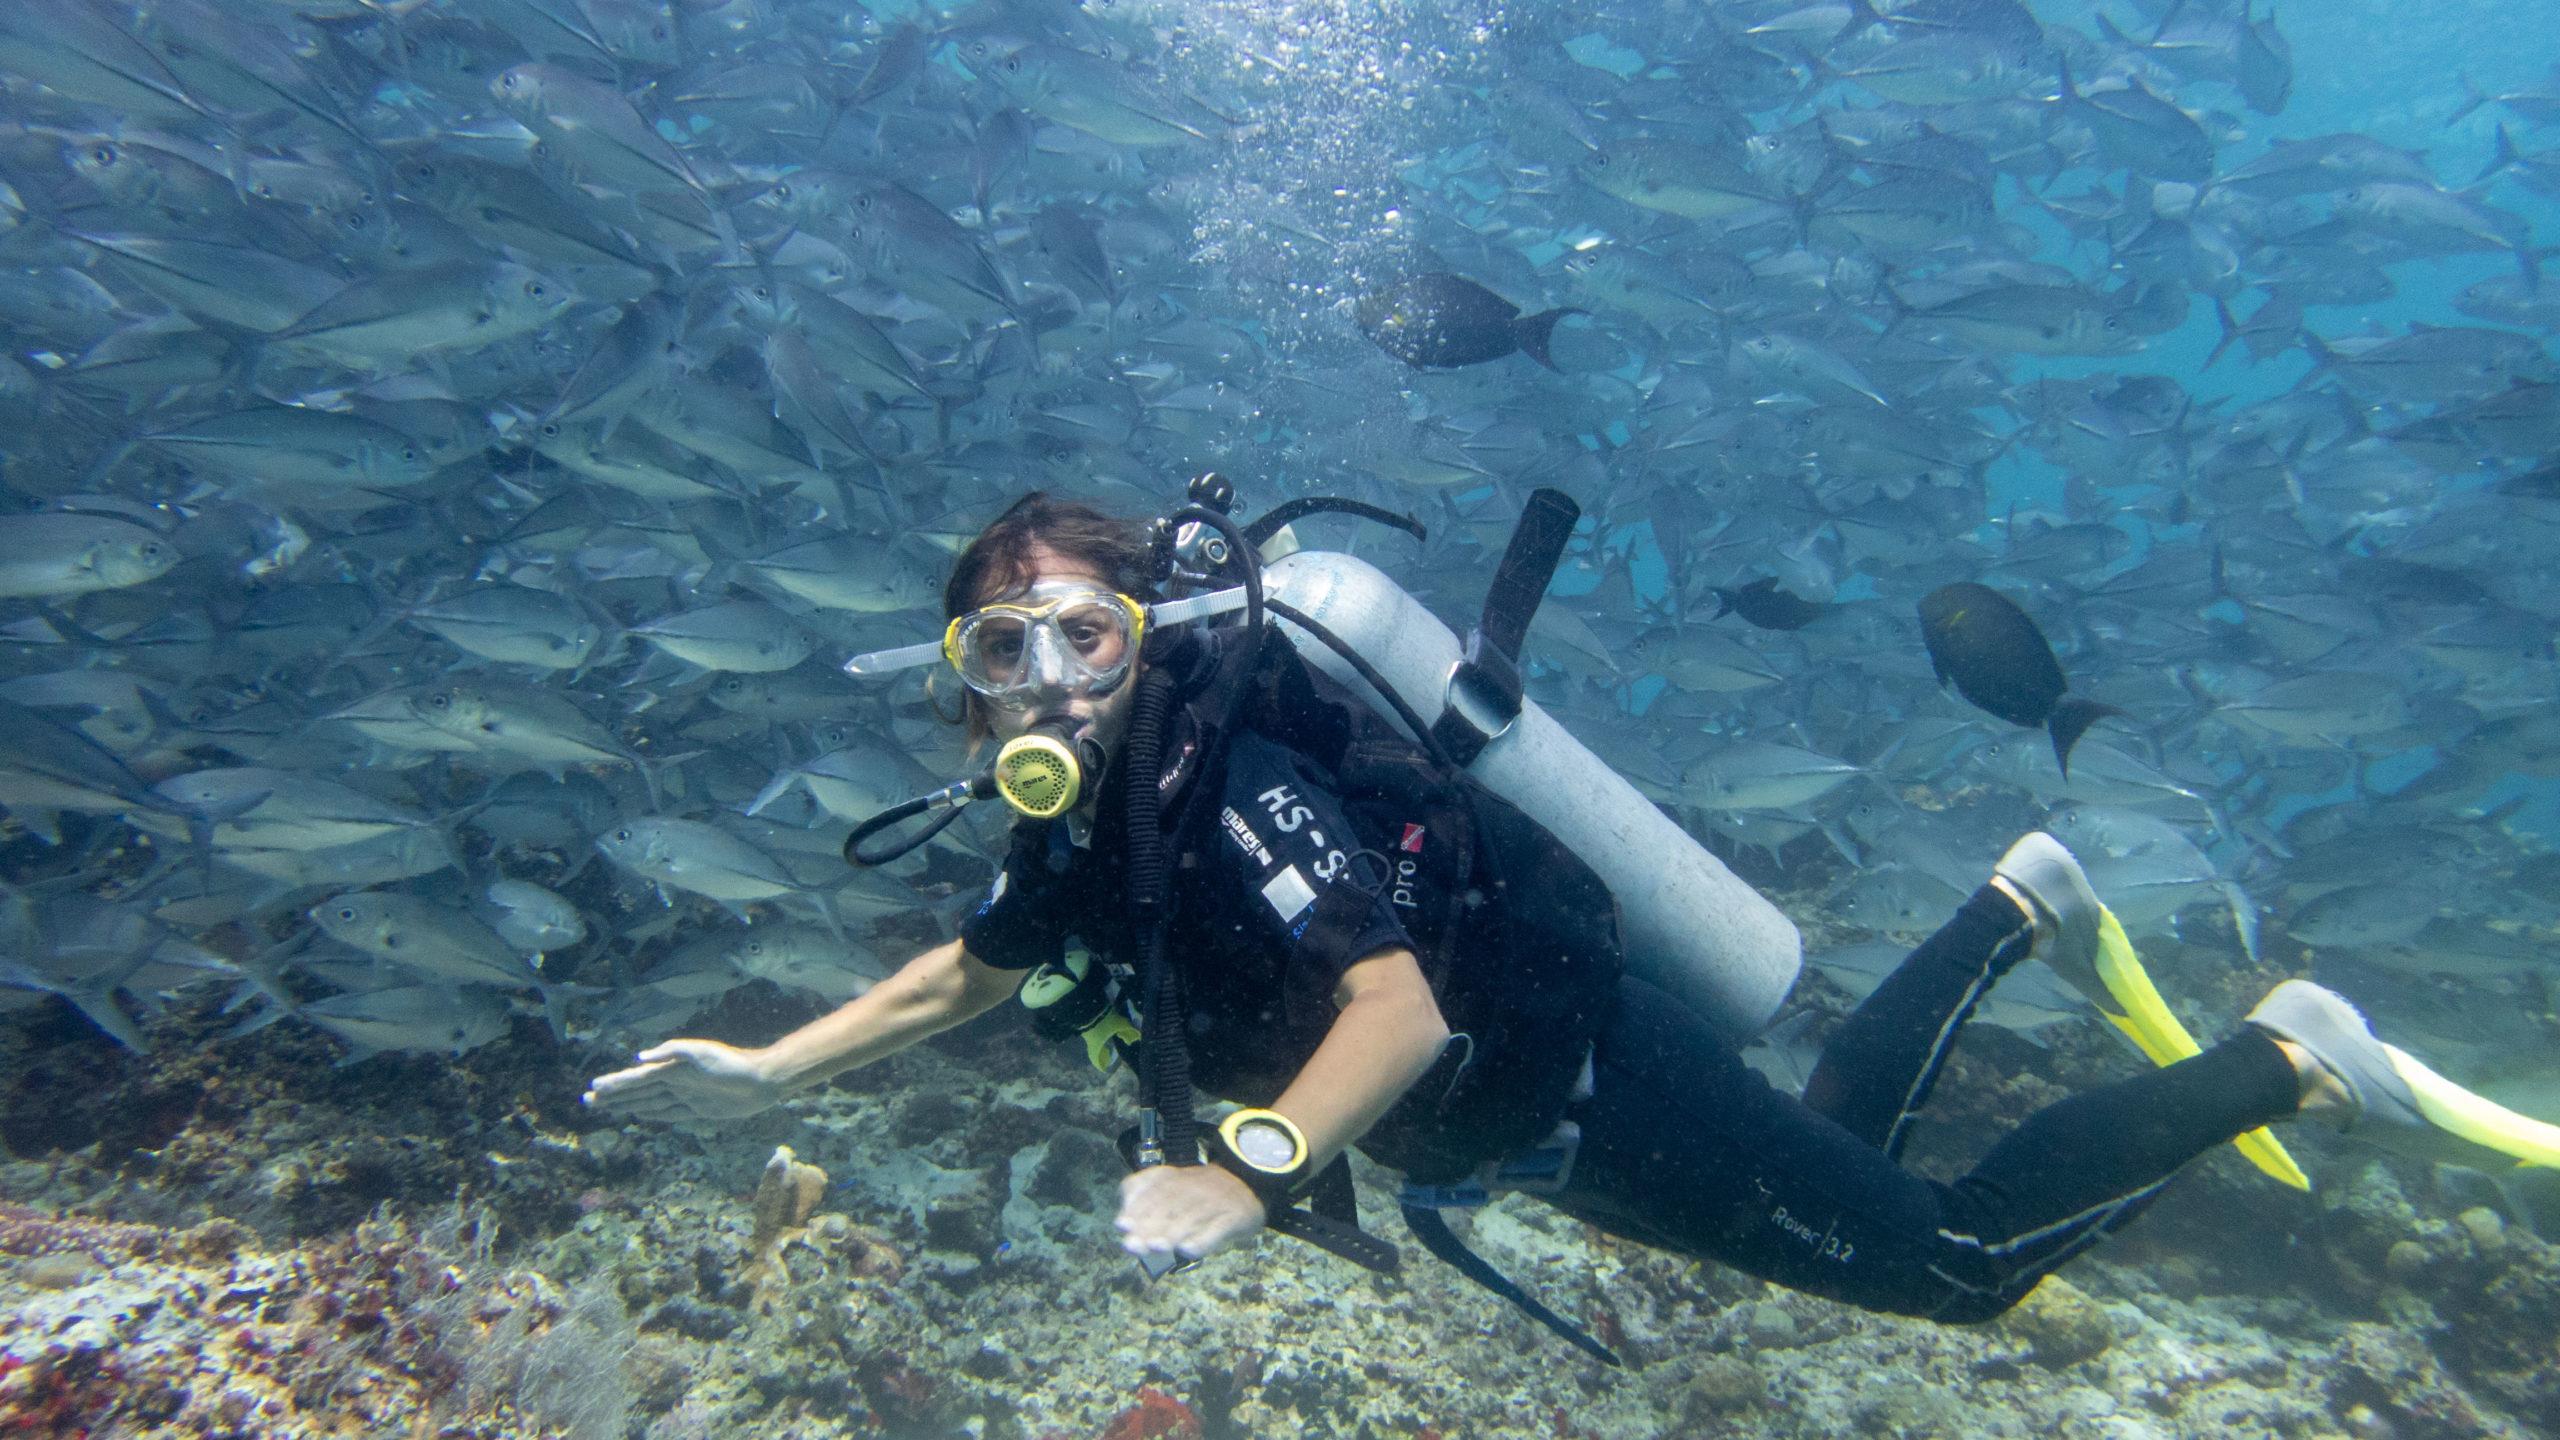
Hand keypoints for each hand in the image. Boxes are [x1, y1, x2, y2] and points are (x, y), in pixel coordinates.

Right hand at [582, 1039, 785, 1121]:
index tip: (593, 1089)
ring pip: (648, 1102)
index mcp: (672, 1068)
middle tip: (587, 1101)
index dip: (615, 1084)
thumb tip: (639, 1057)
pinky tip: (638, 1113)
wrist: (762, 1079)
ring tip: (604, 1107)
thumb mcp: (702, 1052)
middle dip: (613, 1096)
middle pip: (637, 1091)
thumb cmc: (732, 1062)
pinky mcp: (697, 1109)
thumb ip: (672, 1051)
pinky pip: (667, 1113)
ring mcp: (685, 1096)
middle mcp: (674, 1082)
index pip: (637, 1079)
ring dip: (627, 1104)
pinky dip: (650, 1113)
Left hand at [1116, 1163, 1265, 1263]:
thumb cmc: (1198, 1193)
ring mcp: (1214, 1201)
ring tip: (1156, 1247)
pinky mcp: (1234, 1216)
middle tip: (1133, 1244)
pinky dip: (1203, 1240)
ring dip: (1172, 1233)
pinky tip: (1188, 1251)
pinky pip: (1218, 1228)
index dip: (1136, 1207)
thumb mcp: (1170, 1184)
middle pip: (1168, 1205)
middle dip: (1148, 1226)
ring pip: (1191, 1217)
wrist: (1248, 1182)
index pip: (1152, 1188)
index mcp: (1173, 1178)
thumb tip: (1122, 1222)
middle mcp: (1192, 1187)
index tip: (1122, 1224)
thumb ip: (1144, 1196)